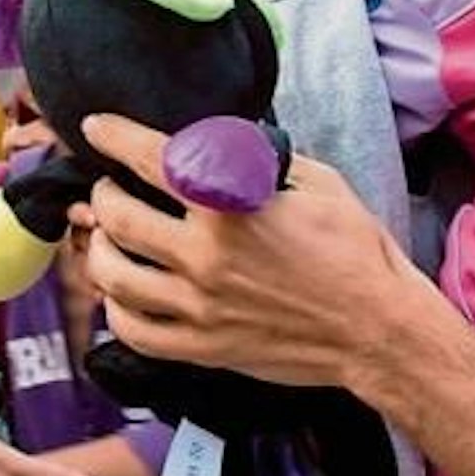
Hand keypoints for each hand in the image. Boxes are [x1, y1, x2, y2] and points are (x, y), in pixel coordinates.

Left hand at [81, 113, 417, 386]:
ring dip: (101, 249)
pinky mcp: (203, 348)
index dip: (114, 137)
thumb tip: (224, 144)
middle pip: (118, 216)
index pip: (150, 159)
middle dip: (105, 194)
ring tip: (110, 239)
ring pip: (113, 276)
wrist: (379, 330)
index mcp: (230, 207)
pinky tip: (123, 294)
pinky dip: (116, 309)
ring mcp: (199, 307)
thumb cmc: (356, 252)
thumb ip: (260, 161)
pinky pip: (133, 331)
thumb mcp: (316, 182)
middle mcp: (205, 256)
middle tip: (110, 188)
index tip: (96, 127)